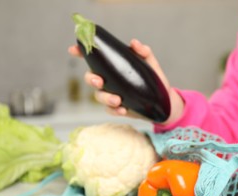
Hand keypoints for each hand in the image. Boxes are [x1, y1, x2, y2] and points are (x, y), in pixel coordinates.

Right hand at [68, 39, 183, 123]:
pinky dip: (114, 110)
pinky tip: (123, 110)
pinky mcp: (117, 108)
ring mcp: (111, 94)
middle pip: (90, 78)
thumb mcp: (151, 64)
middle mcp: (109, 80)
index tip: (73, 50)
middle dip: (91, 79)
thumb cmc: (154, 80)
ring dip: (106, 98)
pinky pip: (109, 110)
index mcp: (113, 66)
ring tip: (118, 100)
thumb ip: (144, 52)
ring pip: (99, 96)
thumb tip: (134, 43)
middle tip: (100, 81)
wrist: (164, 101)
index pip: (94, 58)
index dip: (81, 53)